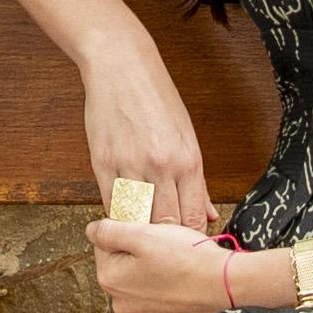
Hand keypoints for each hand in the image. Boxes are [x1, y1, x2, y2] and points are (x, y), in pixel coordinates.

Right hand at [78, 29, 213, 231]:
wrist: (122, 66)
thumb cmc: (157, 99)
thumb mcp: (187, 136)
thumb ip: (197, 180)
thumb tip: (210, 213)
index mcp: (188, 159)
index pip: (194, 216)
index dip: (190, 237)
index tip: (186, 244)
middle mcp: (161, 164)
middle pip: (166, 223)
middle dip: (166, 240)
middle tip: (163, 246)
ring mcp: (130, 163)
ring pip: (137, 218)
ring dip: (139, 229)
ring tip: (142, 233)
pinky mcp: (102, 161)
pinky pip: (111, 202)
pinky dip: (118, 214)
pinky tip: (123, 215)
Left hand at [88, 220, 244, 312]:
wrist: (226, 283)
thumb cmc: (187, 257)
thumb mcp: (143, 234)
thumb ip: (108, 230)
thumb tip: (91, 231)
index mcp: (110, 280)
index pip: (105, 244)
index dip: (128, 232)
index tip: (150, 233)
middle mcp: (120, 305)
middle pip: (121, 264)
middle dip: (138, 252)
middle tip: (165, 247)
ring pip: (138, 280)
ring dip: (151, 269)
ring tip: (175, 263)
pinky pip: (154, 297)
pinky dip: (163, 287)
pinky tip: (179, 280)